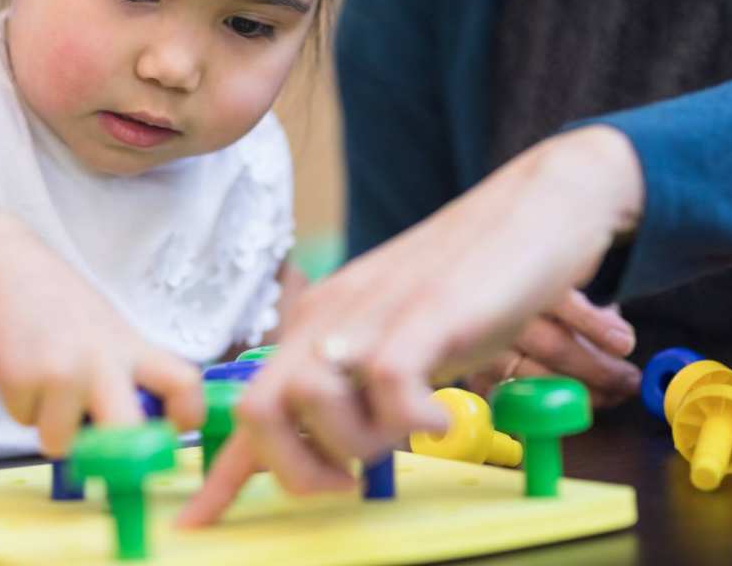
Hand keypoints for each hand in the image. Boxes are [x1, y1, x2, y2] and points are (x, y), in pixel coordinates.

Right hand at [0, 234, 204, 457]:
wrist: (5, 267)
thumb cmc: (59, 303)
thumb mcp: (108, 331)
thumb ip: (125, 374)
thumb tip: (132, 432)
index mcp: (133, 346)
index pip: (184, 382)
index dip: (187, 415)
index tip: (173, 431)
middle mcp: (104, 360)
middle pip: (128, 432)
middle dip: (112, 456)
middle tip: (97, 448)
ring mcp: (63, 371)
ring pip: (61, 442)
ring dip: (50, 425)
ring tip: (44, 382)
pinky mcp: (20, 379)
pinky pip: (23, 423)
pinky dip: (20, 406)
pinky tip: (19, 367)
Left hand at [176, 125, 642, 526]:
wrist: (533, 208)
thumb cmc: (468, 281)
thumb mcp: (399, 337)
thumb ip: (360, 385)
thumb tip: (331, 446)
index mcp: (319, 322)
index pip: (253, 403)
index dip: (221, 476)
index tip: (198, 523)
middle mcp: (333, 314)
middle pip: (260, 409)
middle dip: (294, 471)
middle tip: (347, 481)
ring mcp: (377, 310)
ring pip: (314, 401)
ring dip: (355, 446)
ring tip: (403, 433)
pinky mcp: (429, 310)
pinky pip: (388, 381)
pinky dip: (413, 422)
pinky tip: (442, 417)